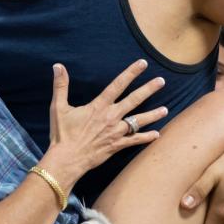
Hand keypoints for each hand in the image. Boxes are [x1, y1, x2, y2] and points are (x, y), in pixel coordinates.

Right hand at [43, 59, 166, 188]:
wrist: (67, 160)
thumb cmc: (62, 134)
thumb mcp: (58, 107)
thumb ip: (60, 85)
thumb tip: (58, 66)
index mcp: (98, 106)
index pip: (117, 85)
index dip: (131, 73)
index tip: (142, 64)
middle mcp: (110, 117)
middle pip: (134, 100)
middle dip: (148, 89)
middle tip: (161, 81)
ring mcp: (115, 132)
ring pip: (138, 121)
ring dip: (153, 114)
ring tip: (166, 109)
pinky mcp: (116, 145)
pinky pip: (134, 141)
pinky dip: (146, 138)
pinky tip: (156, 135)